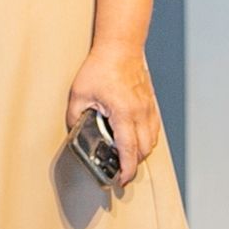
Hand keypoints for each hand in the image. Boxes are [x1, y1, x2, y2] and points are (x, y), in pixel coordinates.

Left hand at [66, 46, 160, 187]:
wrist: (120, 48)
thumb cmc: (100, 68)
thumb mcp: (79, 93)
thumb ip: (75, 116)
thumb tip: (74, 131)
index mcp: (123, 113)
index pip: (129, 149)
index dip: (127, 169)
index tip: (122, 180)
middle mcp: (140, 114)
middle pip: (143, 150)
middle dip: (133, 164)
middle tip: (120, 172)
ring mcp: (149, 109)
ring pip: (151, 141)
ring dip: (140, 153)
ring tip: (125, 157)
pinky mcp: (151, 105)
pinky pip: (154, 130)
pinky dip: (146, 140)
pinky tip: (134, 140)